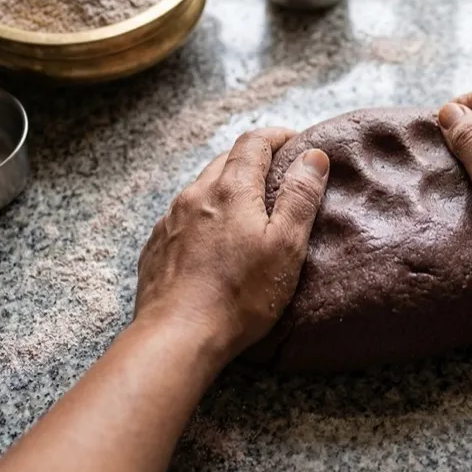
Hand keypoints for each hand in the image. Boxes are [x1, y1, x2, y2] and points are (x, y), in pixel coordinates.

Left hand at [133, 128, 329, 358]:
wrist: (177, 336)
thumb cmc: (239, 296)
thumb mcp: (285, 246)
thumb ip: (300, 196)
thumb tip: (313, 156)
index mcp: (230, 190)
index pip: (254, 142)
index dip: (277, 136)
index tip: (296, 142)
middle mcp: (196, 195)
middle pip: (226, 160)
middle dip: (254, 159)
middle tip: (278, 175)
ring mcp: (171, 220)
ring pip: (203, 187)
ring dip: (228, 187)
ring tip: (248, 209)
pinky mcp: (158, 245)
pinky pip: (184, 216)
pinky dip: (205, 214)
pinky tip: (215, 239)